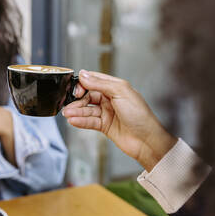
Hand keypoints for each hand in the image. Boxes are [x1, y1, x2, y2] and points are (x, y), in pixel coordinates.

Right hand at [62, 70, 176, 170]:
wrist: (147, 141)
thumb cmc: (141, 116)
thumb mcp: (121, 92)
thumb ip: (101, 83)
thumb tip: (84, 75)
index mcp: (116, 87)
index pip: (94, 81)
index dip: (83, 84)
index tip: (76, 89)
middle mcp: (110, 99)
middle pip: (88, 96)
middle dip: (77, 101)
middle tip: (69, 105)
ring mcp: (107, 113)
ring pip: (87, 110)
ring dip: (76, 112)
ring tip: (68, 114)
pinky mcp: (104, 126)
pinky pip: (89, 121)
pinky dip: (80, 121)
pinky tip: (73, 121)